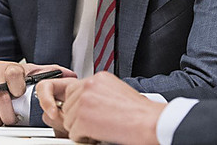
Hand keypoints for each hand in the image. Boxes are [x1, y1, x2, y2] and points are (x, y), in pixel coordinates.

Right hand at [0, 54, 75, 125]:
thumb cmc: (0, 71)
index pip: (14, 74)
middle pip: (2, 97)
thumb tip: (70, 74)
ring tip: (3, 121)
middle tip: (14, 118)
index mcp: (10, 69)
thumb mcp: (23, 69)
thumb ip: (45, 72)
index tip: (19, 94)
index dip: (17, 87)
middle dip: (9, 113)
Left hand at [38, 72, 164, 144]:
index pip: (73, 90)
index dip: (77, 105)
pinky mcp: (83, 118)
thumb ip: (98, 93)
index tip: (84, 112)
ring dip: (81, 128)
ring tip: (100, 128)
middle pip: (67, 105)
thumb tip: (85, 102)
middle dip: (78, 118)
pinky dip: (84, 138)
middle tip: (96, 123)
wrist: (149, 122)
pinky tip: (99, 134)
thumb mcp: (117, 92)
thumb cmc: (139, 112)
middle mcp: (89, 86)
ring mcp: (84, 101)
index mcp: (98, 78)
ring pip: (67, 120)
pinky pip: (73, 133)